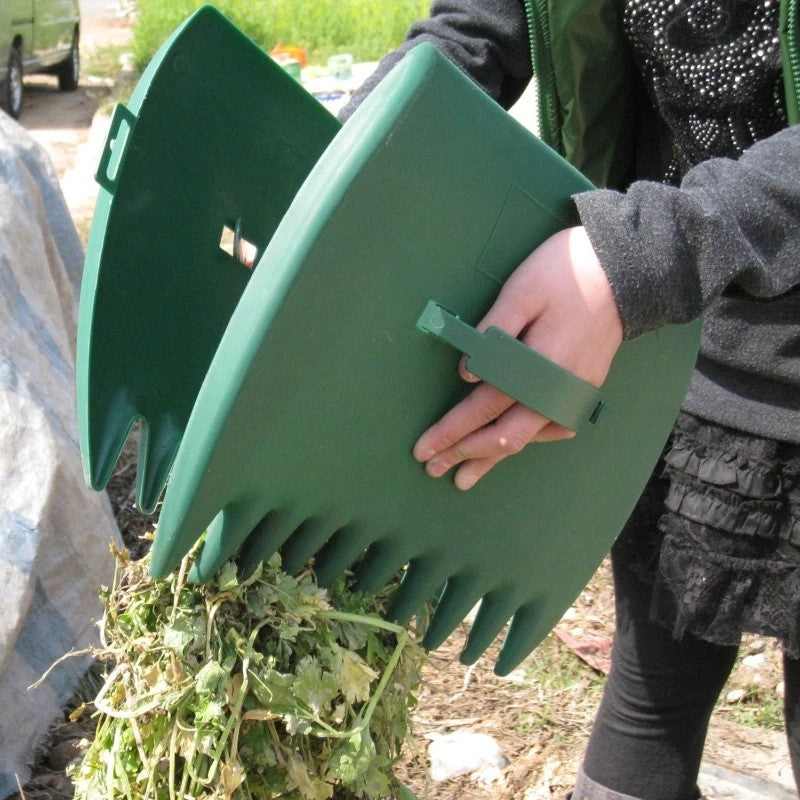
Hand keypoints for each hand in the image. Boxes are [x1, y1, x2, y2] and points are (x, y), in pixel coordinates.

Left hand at [412, 226, 622, 488]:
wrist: (626, 270)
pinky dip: (529, 440)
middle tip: (433, 470)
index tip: (423, 450)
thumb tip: (467, 373)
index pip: (484, 407)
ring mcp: (575, 394)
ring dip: (494, 457)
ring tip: (466, 475)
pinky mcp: (585, 389)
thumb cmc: (565, 273)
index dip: (451, 431)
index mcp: (537, 366)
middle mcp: (557, 390)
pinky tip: (514, 445)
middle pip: (505, 436)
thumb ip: (492, 331)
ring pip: (529, 438)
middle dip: (466, 454)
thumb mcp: (521, 291)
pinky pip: (553, 427)